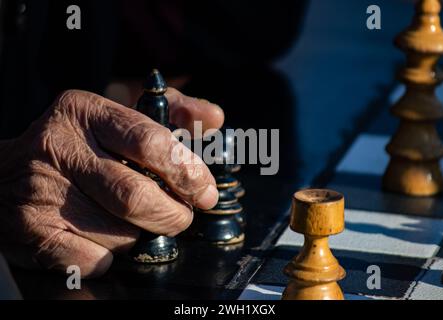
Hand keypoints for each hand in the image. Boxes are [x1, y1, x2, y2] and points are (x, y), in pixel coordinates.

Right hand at [0, 89, 223, 277]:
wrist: (7, 173)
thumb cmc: (79, 145)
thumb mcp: (119, 117)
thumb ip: (172, 114)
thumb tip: (214, 117)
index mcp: (87, 113)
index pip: (150, 143)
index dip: (187, 172)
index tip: (204, 191)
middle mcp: (60, 148)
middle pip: (137, 196)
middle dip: (172, 215)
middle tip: (180, 215)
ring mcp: (42, 191)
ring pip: (121, 234)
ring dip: (140, 235)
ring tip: (132, 221)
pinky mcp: (32, 230)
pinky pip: (94, 259)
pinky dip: (110, 256)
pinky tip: (102, 237)